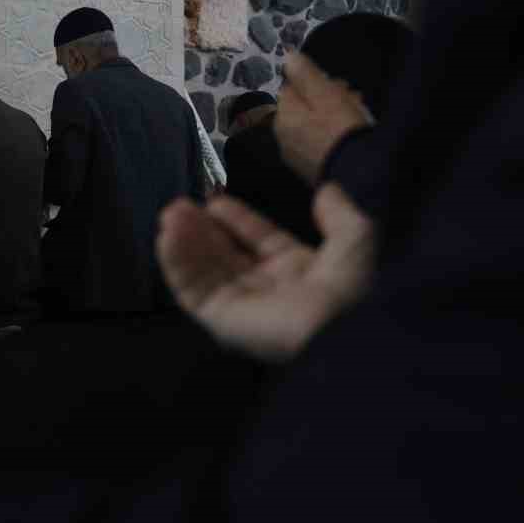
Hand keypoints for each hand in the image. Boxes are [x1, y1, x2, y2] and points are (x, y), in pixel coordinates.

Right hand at [157, 183, 374, 362]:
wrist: (345, 331)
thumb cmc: (353, 285)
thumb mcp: (355, 237)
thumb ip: (339, 213)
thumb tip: (327, 191)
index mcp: (299, 272)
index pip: (259, 241)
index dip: (237, 220)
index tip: (215, 200)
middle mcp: (269, 290)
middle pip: (225, 255)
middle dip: (202, 230)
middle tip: (180, 205)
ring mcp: (244, 307)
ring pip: (204, 271)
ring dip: (184, 242)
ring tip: (170, 214)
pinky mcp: (223, 321)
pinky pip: (193, 291)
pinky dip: (176, 264)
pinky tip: (168, 236)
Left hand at [274, 52, 374, 184]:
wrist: (355, 176)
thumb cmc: (341, 129)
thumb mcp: (325, 94)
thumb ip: (305, 73)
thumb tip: (288, 56)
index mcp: (283, 117)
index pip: (292, 87)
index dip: (317, 82)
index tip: (341, 85)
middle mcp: (282, 137)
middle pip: (302, 107)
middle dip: (326, 98)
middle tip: (354, 98)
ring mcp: (295, 157)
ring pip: (311, 124)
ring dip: (332, 115)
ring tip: (358, 114)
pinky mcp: (311, 170)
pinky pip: (318, 143)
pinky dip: (332, 135)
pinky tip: (349, 135)